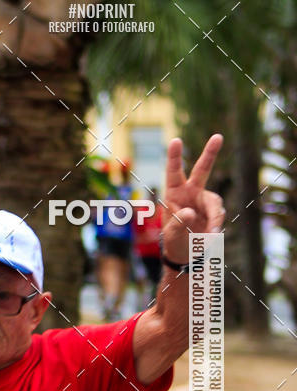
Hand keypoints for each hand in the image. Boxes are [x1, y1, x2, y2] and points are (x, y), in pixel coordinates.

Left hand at [161, 134, 224, 263]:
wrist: (186, 254)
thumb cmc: (173, 241)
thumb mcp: (171, 235)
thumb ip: (178, 223)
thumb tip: (192, 213)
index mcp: (173, 193)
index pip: (173, 173)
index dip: (174, 157)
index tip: (176, 140)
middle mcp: (190, 192)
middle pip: (202, 170)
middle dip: (210, 153)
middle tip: (218, 136)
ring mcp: (204, 201)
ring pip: (215, 203)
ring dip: (214, 218)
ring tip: (209, 235)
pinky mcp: (214, 211)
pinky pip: (219, 215)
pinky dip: (216, 226)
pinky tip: (210, 238)